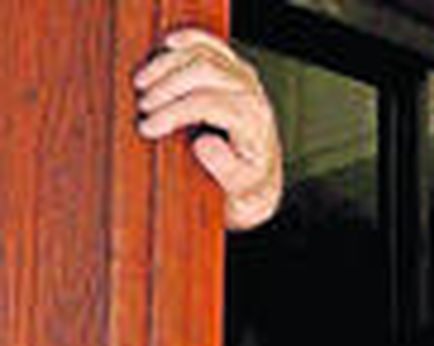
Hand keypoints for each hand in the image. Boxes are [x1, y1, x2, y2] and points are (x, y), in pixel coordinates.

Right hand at [135, 28, 283, 230]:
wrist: (260, 175)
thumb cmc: (246, 182)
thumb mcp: (239, 187)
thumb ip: (224, 168)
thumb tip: (204, 143)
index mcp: (252, 120)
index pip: (208, 104)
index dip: (173, 113)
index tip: (147, 127)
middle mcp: (251, 93)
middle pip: (203, 71)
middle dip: (166, 86)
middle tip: (141, 105)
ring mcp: (243, 78)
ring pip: (202, 54)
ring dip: (166, 64)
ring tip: (141, 85)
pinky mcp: (234, 69)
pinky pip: (211, 45)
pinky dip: (188, 39)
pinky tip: (168, 44)